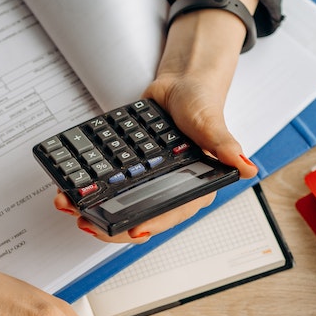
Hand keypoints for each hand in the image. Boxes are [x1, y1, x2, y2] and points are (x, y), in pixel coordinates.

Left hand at [54, 0, 258, 243]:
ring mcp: (147, 180)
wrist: (179, 84)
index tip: (132, 231)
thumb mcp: (211, 123)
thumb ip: (225, 145)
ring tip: (67, 204)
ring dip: (92, 208)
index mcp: (194, 186)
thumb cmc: (201, 104)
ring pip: (119, 203)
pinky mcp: (130, 168)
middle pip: (138, 215)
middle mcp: (169, 188)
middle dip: (110, 224)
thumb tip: (247, 167)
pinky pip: (108, 182)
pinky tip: (69, 187)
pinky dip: (89, 187)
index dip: (152, 224)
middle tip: (86, 222)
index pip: (171, 213)